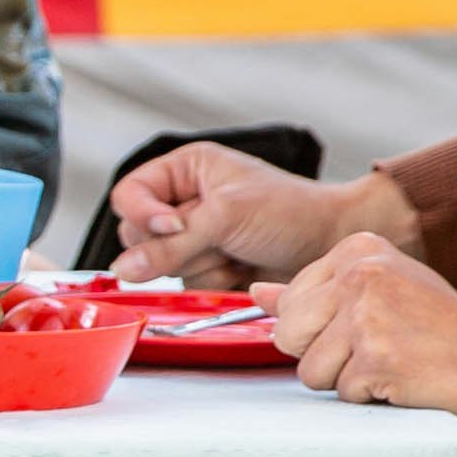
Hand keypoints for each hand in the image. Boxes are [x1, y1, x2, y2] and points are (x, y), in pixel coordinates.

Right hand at [111, 140, 413, 287]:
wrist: (333, 243)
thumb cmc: (290, 211)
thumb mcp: (226, 217)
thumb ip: (171, 243)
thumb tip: (123, 268)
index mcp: (185, 170)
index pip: (130, 194)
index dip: (144, 216)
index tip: (173, 228)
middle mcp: (185, 201)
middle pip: (139, 236)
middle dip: (178, 246)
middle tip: (216, 240)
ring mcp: (196, 237)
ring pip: (161, 266)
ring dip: (201, 266)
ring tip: (237, 253)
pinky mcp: (209, 267)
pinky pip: (186, 286)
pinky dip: (214, 282)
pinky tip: (240, 270)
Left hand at [260, 235, 456, 432]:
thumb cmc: (444, 331)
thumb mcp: (381, 292)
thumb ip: (315, 293)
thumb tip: (256, 293)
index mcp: (358, 249)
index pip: (290, 306)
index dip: (322, 332)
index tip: (369, 328)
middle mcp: (359, 273)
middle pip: (289, 337)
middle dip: (326, 358)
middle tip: (379, 351)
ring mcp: (367, 314)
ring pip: (311, 371)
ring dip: (349, 382)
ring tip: (394, 364)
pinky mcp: (377, 356)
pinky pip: (343, 394)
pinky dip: (372, 398)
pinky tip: (406, 379)